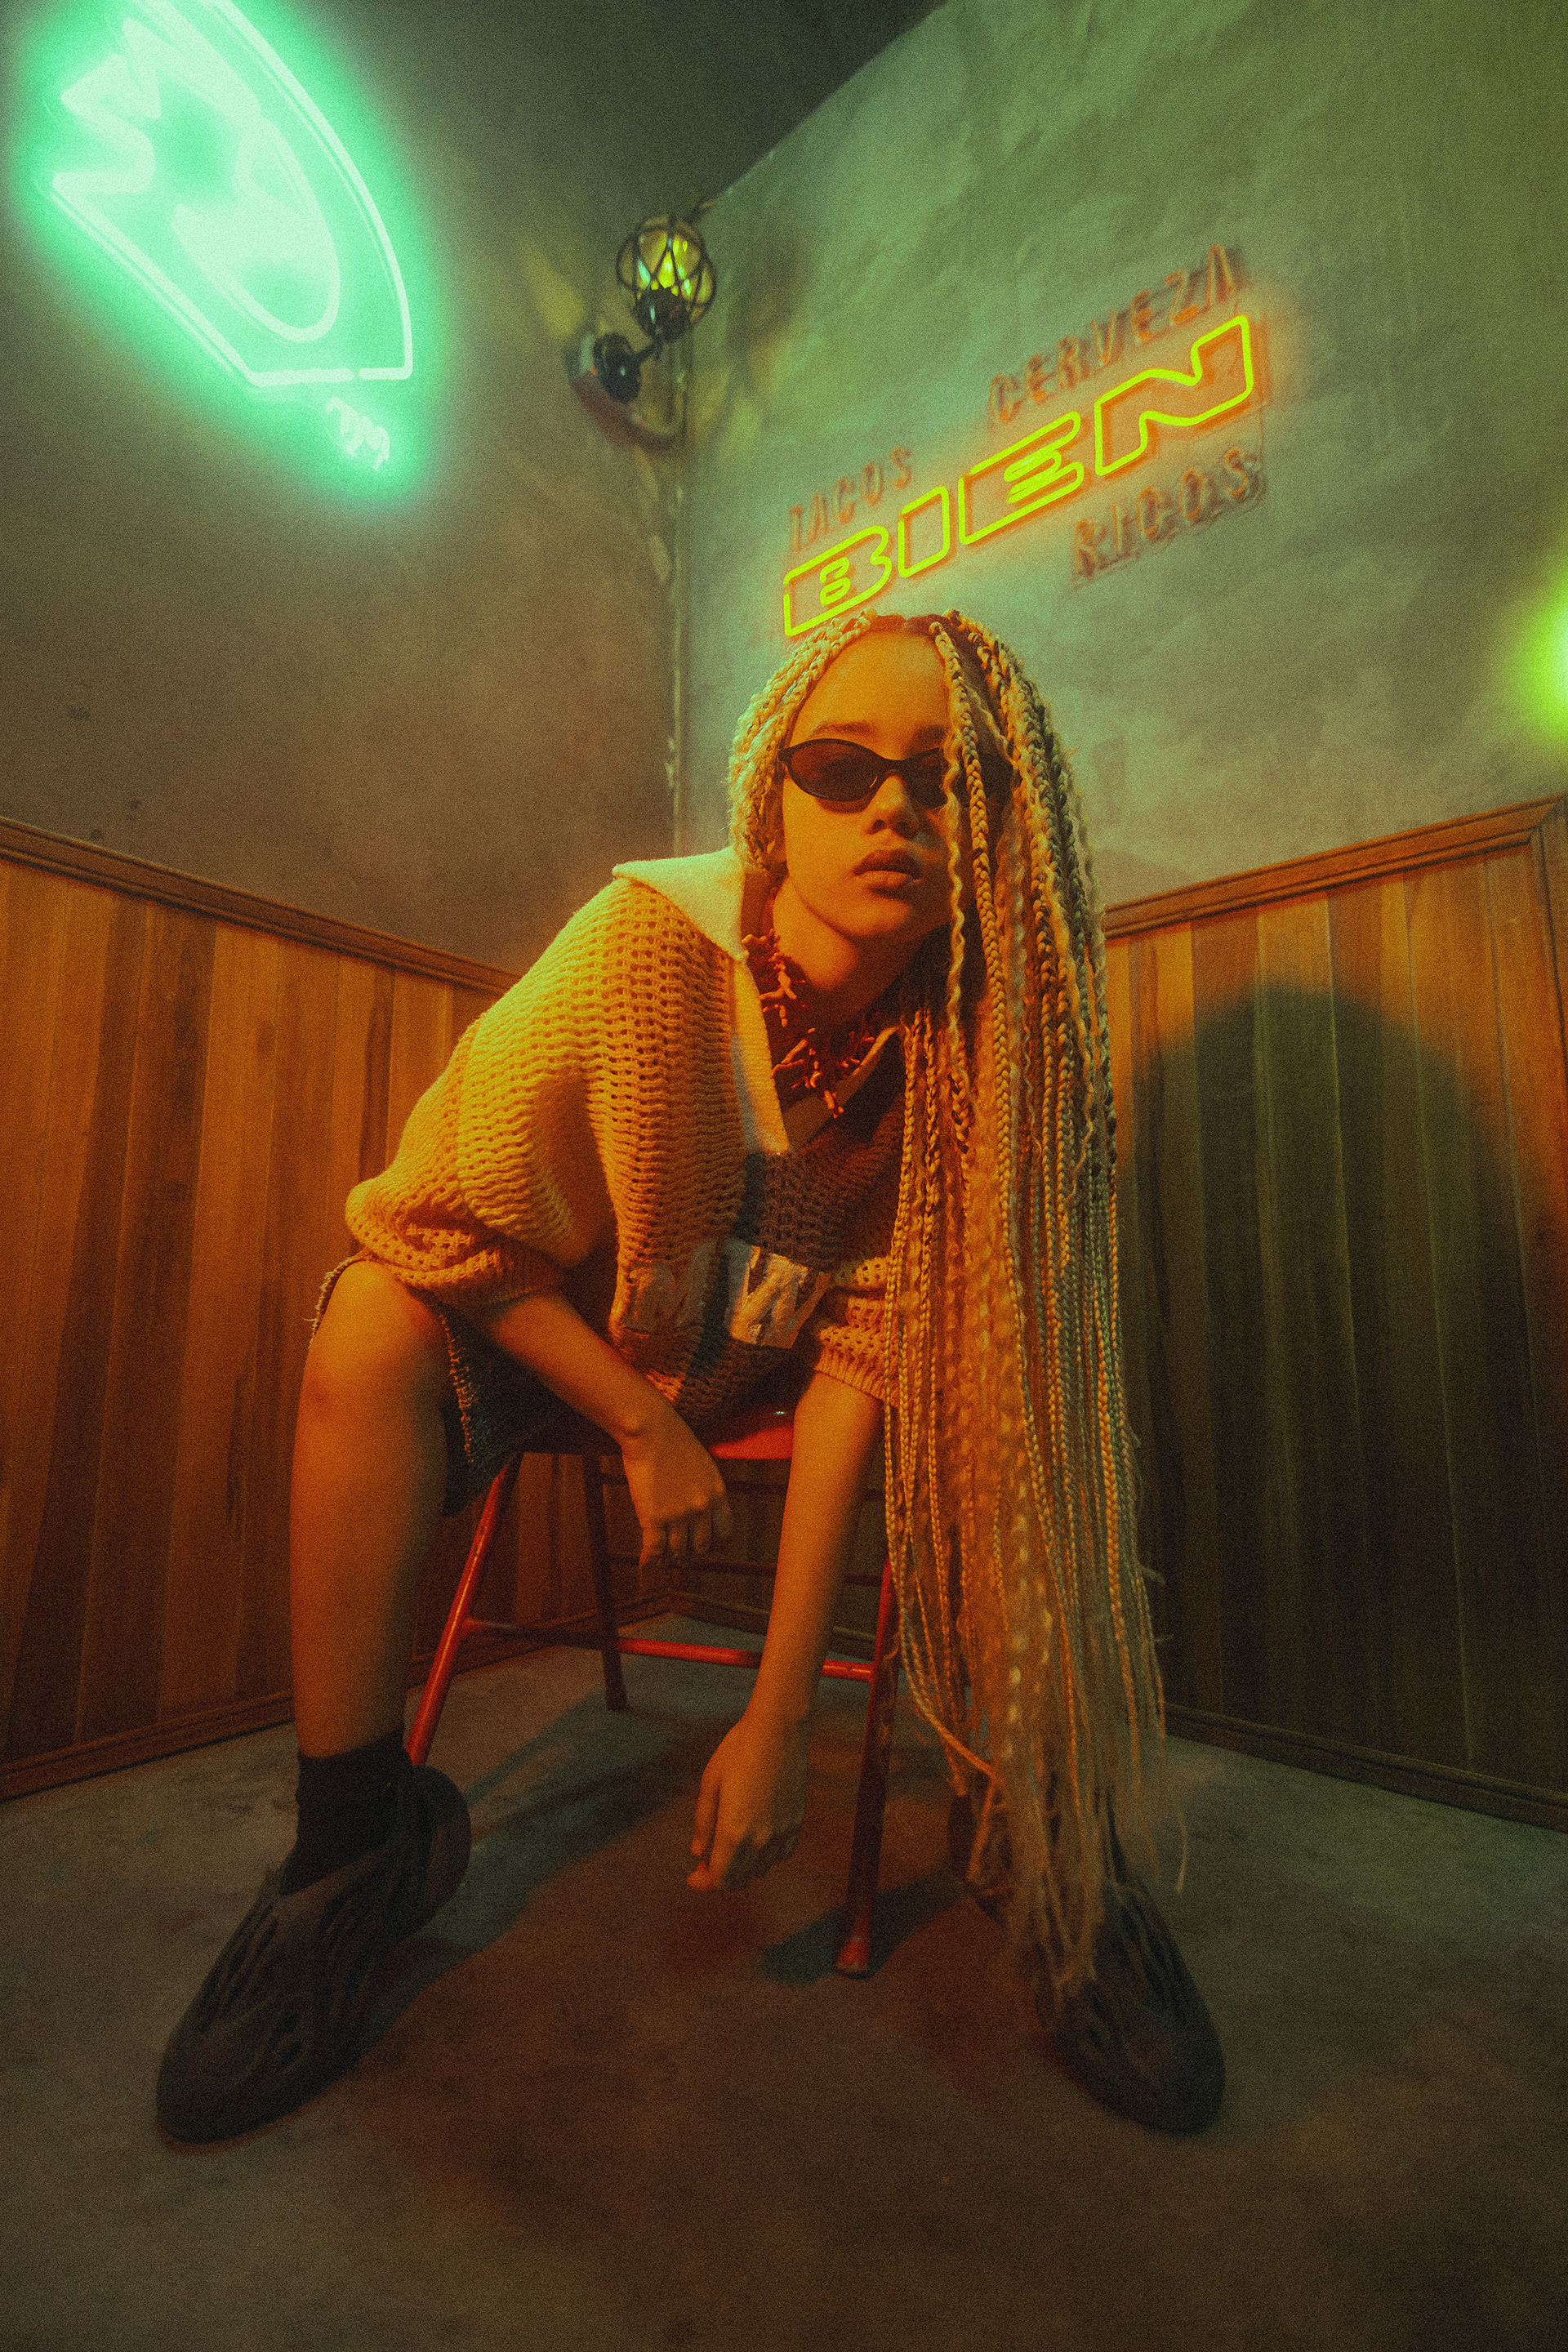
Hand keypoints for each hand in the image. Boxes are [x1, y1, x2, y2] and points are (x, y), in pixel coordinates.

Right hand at [620, 1404, 731, 1570]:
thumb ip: (706, 1489)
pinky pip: (654, 1549)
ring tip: (664, 1560)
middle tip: (682, 1553)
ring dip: (670, 1556)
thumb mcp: (703, 1464)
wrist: (652, 1431)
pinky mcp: (654, 1518)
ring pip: (677, 1549)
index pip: (724, 1531)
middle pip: (700, 1544)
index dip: (714, 1539)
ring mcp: (678, 1515)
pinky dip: (649, 1560)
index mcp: (717, 1494)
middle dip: (691, 1549)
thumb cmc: (675, 1441)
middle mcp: (701, 1509)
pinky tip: (646, 1565)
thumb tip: (701, 1507)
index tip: (704, 1541)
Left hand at [687, 1707, 809, 1890]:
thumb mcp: (710, 1784)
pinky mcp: (796, 1822)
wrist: (778, 1728)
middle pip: (739, 1880)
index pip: (719, 1879)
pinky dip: (766, 1856)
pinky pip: (781, 1855)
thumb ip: (703, 1823)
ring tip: (730, 1847)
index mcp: (733, 1831)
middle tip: (707, 1861)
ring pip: (760, 1870)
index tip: (693, 1876)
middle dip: (720, 1877)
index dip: (704, 1883)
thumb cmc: (738, 1751)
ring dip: (743, 1867)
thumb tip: (697, 1853)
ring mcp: (782, 1832)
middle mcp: (760, 1839)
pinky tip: (755, 1838)